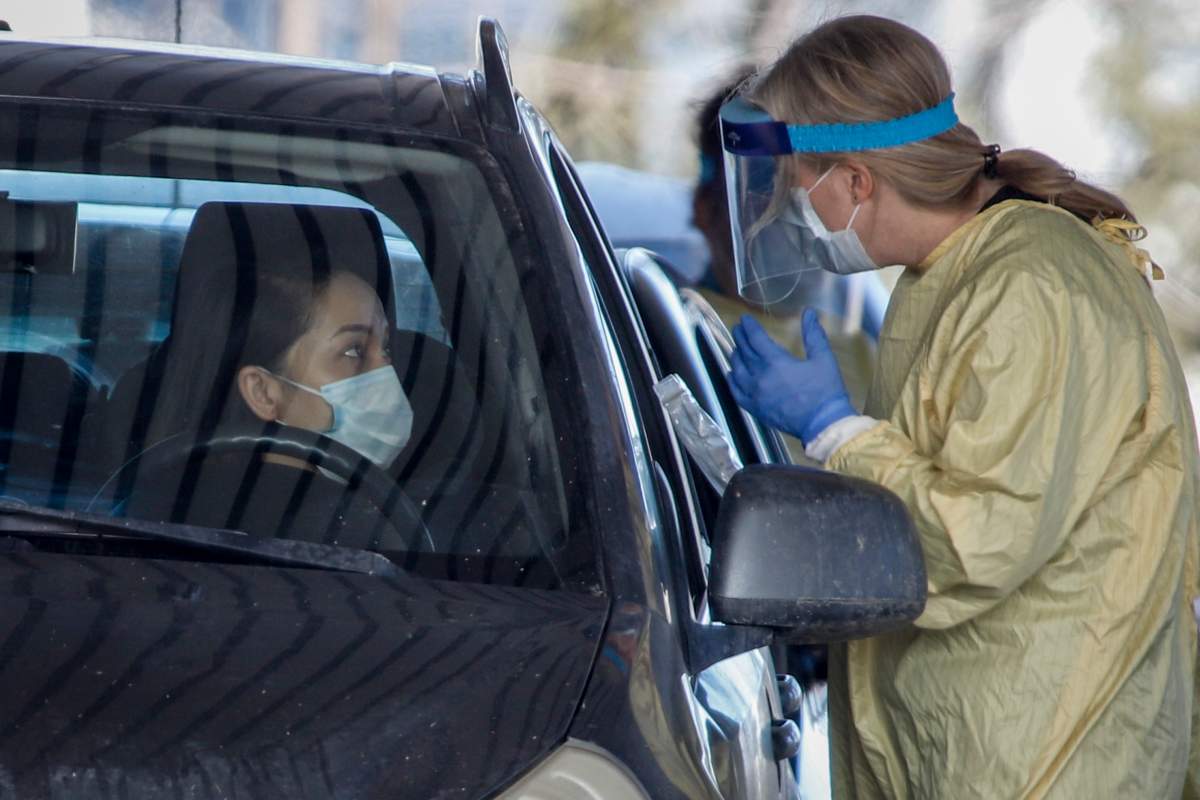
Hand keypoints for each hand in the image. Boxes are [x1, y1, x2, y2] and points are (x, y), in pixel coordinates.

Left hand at [728, 310, 855, 443]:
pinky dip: (732, 382)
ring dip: (735, 357)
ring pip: (738, 371)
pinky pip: (737, 393)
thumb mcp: (824, 358)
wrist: (823, 423)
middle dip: (740, 338)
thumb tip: (809, 313)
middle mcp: (761, 377)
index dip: (749, 327)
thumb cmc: (826, 390)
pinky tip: (732, 375)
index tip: (744, 319)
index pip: (756, 339)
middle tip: (737, 329)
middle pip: (744, 353)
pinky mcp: (756, 409)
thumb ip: (814, 334)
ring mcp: (756, 395)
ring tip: (736, 348)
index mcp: (776, 362)